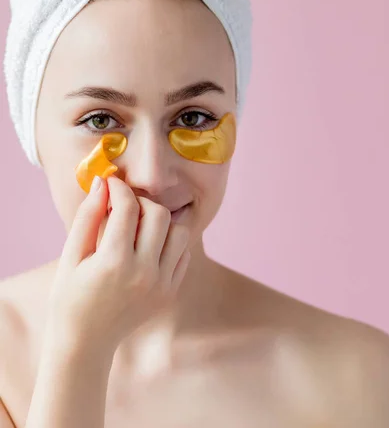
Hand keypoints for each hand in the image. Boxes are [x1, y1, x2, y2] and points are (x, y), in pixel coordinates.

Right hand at [46, 175, 190, 354]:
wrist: (86, 342)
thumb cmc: (70, 296)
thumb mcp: (71, 255)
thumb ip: (88, 216)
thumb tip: (103, 182)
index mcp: (114, 262)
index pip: (128, 207)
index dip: (118, 188)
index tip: (111, 184)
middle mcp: (144, 273)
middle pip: (159, 214)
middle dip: (141, 202)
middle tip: (124, 207)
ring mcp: (162, 285)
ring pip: (179, 232)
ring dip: (160, 222)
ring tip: (138, 228)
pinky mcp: (171, 292)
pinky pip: (183, 254)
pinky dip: (168, 243)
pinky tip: (147, 247)